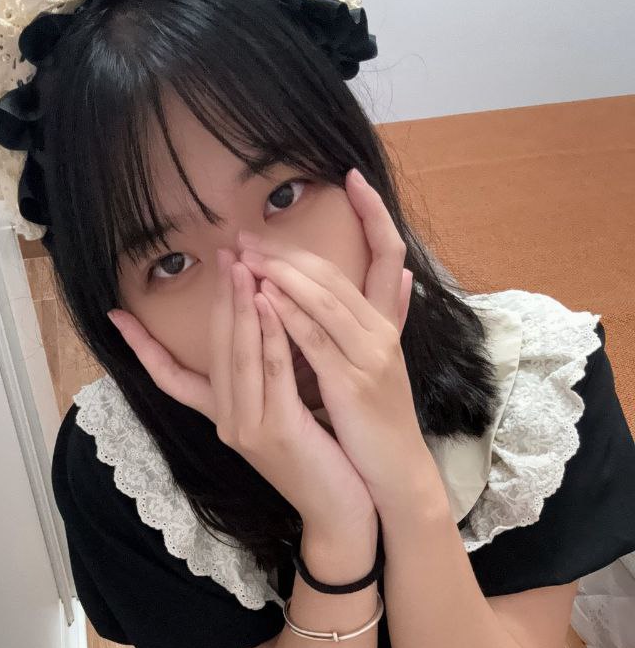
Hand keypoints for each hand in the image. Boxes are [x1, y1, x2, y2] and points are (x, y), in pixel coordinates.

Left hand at [236, 168, 421, 500]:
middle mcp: (381, 333)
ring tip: (243, 256)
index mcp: (385, 325)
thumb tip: (404, 276)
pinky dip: (287, 316)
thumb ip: (388, 317)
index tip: (353, 174)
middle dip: (289, 250)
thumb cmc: (378, 422)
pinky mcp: (352, 383)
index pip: (387, 251)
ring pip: (323, 299)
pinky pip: (314, 340)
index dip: (375, 211)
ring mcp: (369, 356)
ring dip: (280, 273)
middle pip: (334, 273)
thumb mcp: (383, 364)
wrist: (395, 473)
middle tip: (247, 234)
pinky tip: (261, 299)